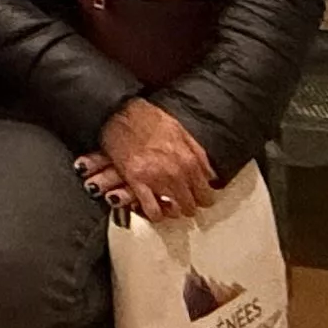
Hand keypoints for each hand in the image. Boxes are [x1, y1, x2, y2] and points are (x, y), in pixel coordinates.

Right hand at [78, 97, 218, 220]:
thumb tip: (209, 173)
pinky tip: (154, 209)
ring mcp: (156, 179)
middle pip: (192, 205)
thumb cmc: (146, 118)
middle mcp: (176, 172)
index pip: (206, 192)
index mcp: (189, 159)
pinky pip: (152, 211)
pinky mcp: (136, 183)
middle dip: (189, 205)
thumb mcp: (181, 131)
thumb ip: (197, 154)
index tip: (200, 197)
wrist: (119, 113)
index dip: (204, 197)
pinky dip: (155, 214)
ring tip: (169, 206)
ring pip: (175, 211)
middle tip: (183, 201)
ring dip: (173, 211)